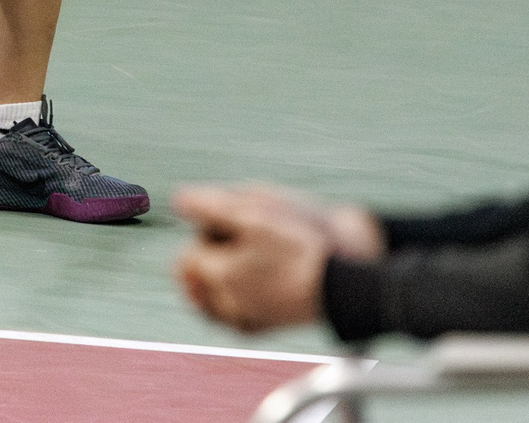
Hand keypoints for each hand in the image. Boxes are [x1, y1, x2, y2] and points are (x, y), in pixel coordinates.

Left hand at [173, 186, 367, 334]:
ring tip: (251, 257)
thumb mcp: (255, 210)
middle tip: (243, 239)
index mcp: (219, 275)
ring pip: (211, 300)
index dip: (206, 235)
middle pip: (197, 280)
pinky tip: (258, 278)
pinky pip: (233, 314)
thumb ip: (210, 206)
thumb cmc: (304, 241)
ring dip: (220, 279)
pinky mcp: (262, 328)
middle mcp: (226, 306)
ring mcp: (244, 320)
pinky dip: (236, 298)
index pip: (187, 257)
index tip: (232, 224)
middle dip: (211, 257)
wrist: (350, 279)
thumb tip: (178, 201)